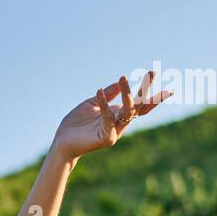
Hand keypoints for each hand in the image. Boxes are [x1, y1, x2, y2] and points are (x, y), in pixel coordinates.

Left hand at [51, 70, 172, 160]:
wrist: (62, 142)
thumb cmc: (76, 124)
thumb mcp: (91, 103)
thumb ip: (106, 95)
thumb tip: (120, 82)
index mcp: (118, 115)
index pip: (138, 102)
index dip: (147, 90)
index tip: (154, 73)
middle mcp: (120, 123)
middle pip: (139, 106)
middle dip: (146, 90)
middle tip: (152, 73)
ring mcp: (115, 131)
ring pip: (128, 112)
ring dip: (127, 95)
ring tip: (123, 79)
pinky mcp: (106, 138)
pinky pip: (108, 119)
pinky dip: (104, 105)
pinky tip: (99, 92)